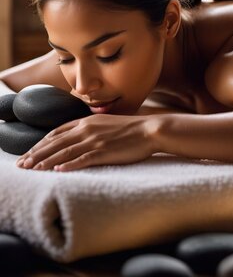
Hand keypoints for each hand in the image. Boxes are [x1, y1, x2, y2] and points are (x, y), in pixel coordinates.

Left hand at [15, 114, 158, 171]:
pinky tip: (58, 171)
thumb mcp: (107, 123)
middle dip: (36, 154)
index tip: (30, 153)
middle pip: (55, 143)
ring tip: (32, 170)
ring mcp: (95, 140)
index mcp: (87, 121)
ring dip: (45, 162)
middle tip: (21, 165)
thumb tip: (79, 137)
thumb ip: (91, 128)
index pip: (57, 132)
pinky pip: (82, 159)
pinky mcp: (104, 151)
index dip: (41, 143)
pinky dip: (68, 165)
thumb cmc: (131, 128)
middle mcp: (87, 129)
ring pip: (64, 152)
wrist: (150, 130)